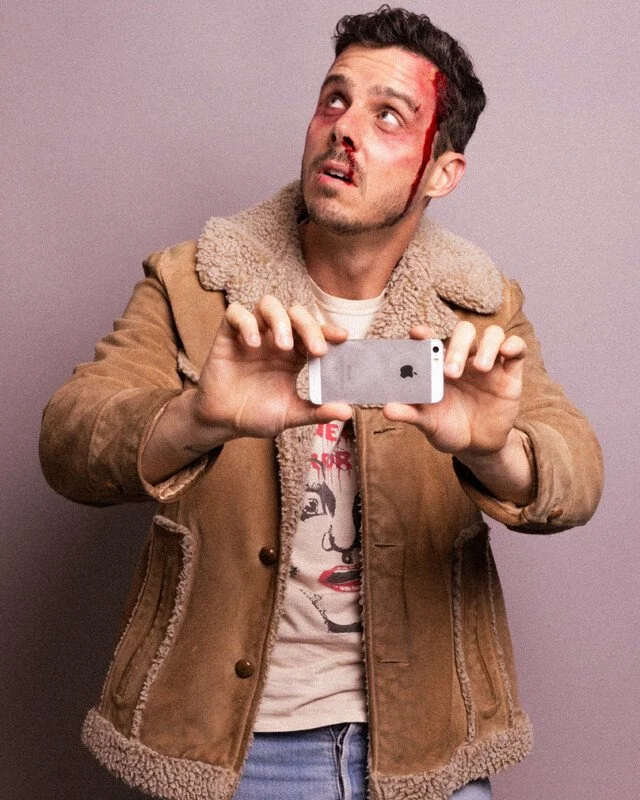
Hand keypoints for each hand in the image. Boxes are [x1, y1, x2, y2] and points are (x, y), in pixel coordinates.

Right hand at [193, 295, 351, 438]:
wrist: (223, 422)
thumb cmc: (256, 415)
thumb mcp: (290, 415)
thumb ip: (316, 411)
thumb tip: (348, 412)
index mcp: (295, 354)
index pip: (315, 331)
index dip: (328, 330)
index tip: (342, 338)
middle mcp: (275, 339)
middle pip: (296, 313)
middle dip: (308, 326)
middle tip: (316, 350)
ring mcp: (252, 334)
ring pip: (268, 304)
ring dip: (280, 319)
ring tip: (283, 345)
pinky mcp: (228, 336)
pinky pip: (235, 313)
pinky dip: (246, 323)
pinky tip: (253, 344)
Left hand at [383, 321, 531, 503]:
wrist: (476, 447)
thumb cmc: (447, 428)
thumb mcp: (427, 423)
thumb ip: (409, 414)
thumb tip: (387, 409)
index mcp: (440, 365)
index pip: (433, 339)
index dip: (425, 332)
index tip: (417, 333)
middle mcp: (464, 359)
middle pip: (464, 332)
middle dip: (457, 346)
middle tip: (450, 373)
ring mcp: (488, 364)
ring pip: (492, 334)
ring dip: (486, 345)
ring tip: (480, 368)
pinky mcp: (509, 375)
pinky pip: (517, 350)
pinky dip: (513, 346)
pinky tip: (505, 354)